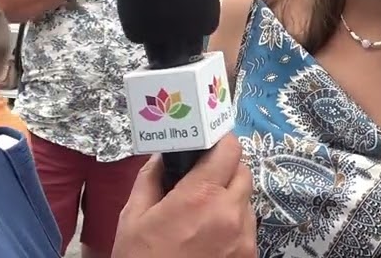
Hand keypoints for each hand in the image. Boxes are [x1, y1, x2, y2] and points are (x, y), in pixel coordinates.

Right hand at [112, 135, 255, 257]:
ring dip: (231, 198)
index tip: (209, 144)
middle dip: (225, 169)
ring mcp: (244, 238)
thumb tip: (160, 157)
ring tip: (204, 212)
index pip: (228, 149)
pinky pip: (248, 228)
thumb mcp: (132, 218)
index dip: (219, 142)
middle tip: (203, 178)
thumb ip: (149, 180)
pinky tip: (210, 236)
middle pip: (243, 172)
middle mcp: (230, 213)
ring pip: (247, 201)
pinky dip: (234, 224)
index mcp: (201, 197)